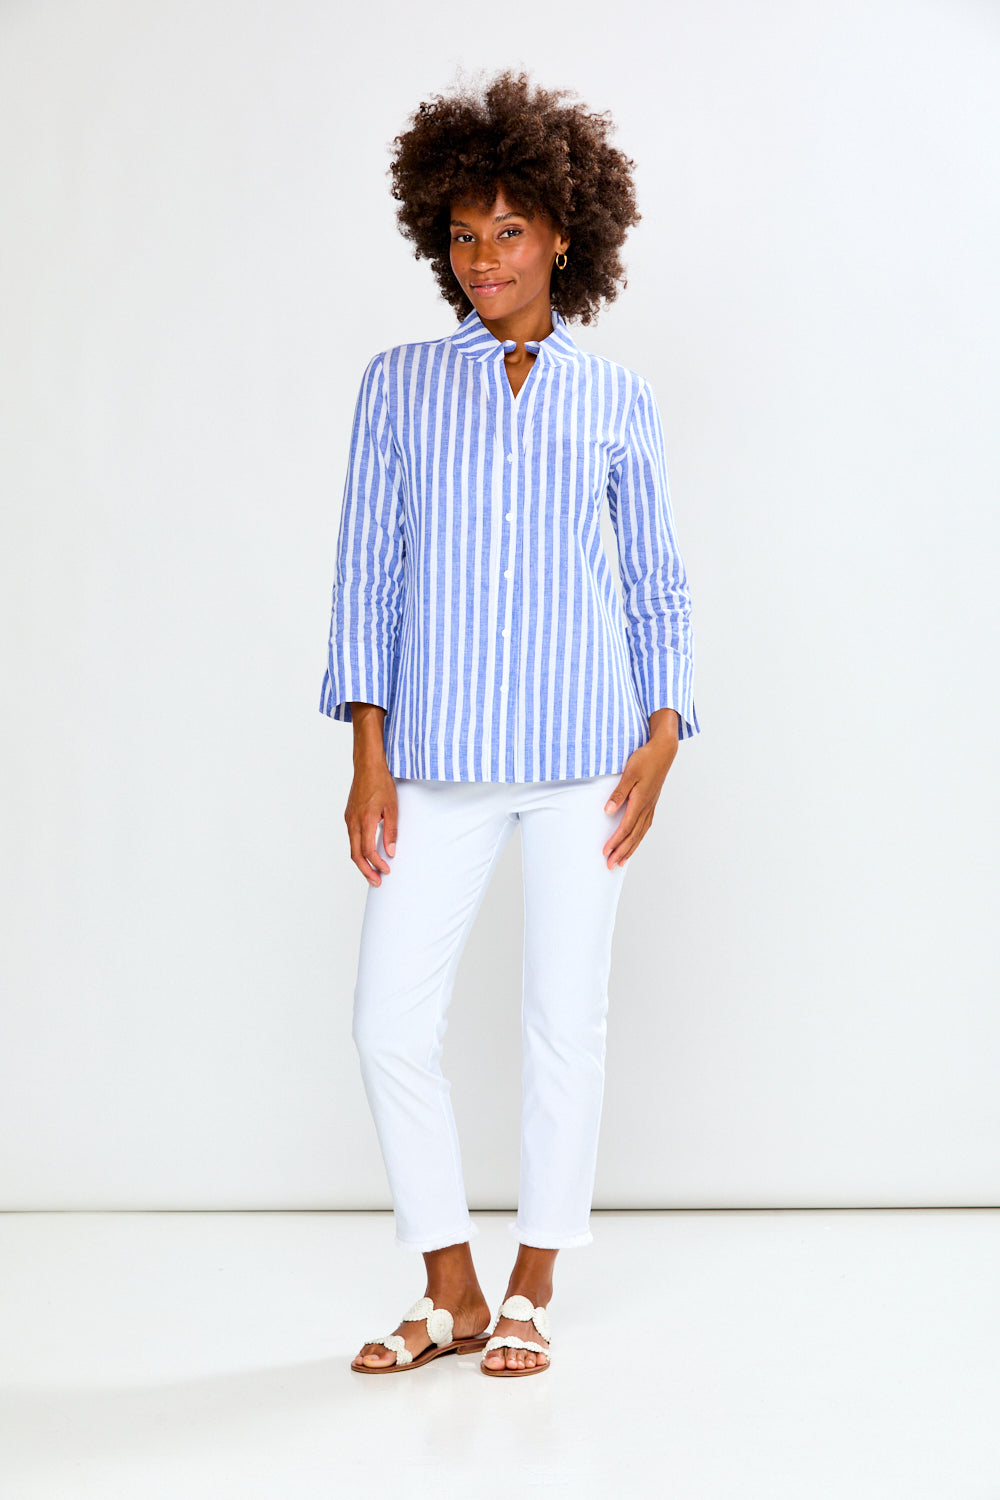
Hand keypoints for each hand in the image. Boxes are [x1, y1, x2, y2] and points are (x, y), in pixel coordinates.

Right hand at [345, 760, 397, 886]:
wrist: (367, 767)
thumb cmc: (381, 784)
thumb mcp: (392, 808)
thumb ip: (391, 831)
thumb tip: (391, 851)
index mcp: (365, 820)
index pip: (368, 851)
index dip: (377, 864)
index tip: (387, 871)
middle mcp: (353, 822)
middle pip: (356, 855)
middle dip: (366, 871)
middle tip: (377, 882)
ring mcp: (349, 820)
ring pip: (352, 848)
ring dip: (362, 863)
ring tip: (373, 873)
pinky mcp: (349, 817)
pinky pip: (352, 839)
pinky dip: (359, 851)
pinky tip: (368, 854)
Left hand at [602, 710, 679, 869]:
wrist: (663, 751)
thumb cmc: (645, 759)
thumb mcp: (629, 773)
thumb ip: (618, 792)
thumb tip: (608, 810)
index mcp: (640, 801)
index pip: (626, 827)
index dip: (615, 841)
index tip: (605, 852)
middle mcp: (647, 807)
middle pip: (634, 835)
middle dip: (622, 852)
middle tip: (610, 865)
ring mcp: (651, 806)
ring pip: (640, 833)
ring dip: (630, 848)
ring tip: (621, 861)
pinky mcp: (651, 802)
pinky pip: (645, 826)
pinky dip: (638, 838)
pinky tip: (634, 842)